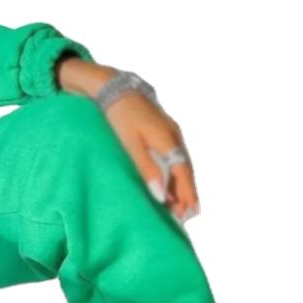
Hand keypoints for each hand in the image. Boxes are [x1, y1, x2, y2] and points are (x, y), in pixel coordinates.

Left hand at [57, 57, 199, 223]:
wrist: (113, 86)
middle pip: (186, 169)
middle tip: (185, 216)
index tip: (188, 213)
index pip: (183, 173)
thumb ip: (146, 169)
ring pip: (181, 162)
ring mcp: (170, 130)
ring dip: (181, 183)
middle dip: (187, 193)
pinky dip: (175, 171)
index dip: (187, 194)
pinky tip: (170, 180)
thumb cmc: (119, 115)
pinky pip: (174, 154)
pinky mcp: (162, 128)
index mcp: (168, 140)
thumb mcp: (130, 144)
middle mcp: (174, 135)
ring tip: (180, 204)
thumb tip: (160, 195)